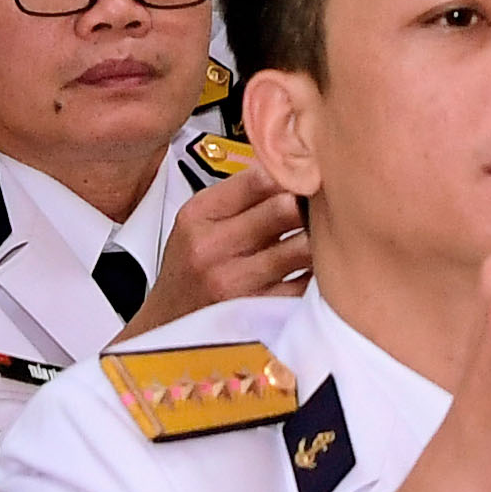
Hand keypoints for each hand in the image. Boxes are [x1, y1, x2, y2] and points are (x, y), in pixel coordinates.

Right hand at [125, 170, 308, 335]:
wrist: (168, 326)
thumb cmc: (188, 273)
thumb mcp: (196, 223)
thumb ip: (238, 194)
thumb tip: (287, 165)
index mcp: (198, 216)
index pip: (259, 177)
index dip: (291, 172)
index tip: (305, 174)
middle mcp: (213, 247)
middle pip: (286, 207)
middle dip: (308, 204)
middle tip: (321, 205)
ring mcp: (237, 281)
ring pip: (304, 246)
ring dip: (319, 240)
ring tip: (322, 237)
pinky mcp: (260, 311)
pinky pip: (308, 284)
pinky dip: (318, 275)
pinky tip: (314, 269)